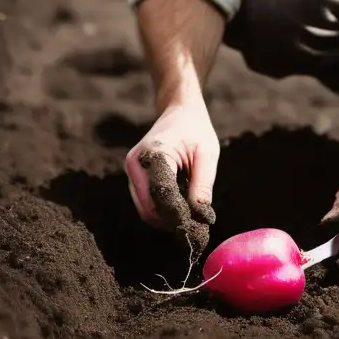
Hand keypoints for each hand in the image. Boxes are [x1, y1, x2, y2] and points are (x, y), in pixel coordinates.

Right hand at [125, 98, 219, 230]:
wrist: (179, 110)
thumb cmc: (196, 129)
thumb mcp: (207, 153)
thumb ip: (203, 184)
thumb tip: (201, 218)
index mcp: (154, 153)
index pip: (162, 195)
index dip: (179, 215)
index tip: (198, 229)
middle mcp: (135, 164)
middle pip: (150, 209)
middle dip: (173, 221)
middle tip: (197, 227)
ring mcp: (131, 171)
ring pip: (146, 210)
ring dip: (168, 218)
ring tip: (192, 213)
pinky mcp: (134, 177)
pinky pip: (146, 203)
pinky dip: (163, 210)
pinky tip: (181, 204)